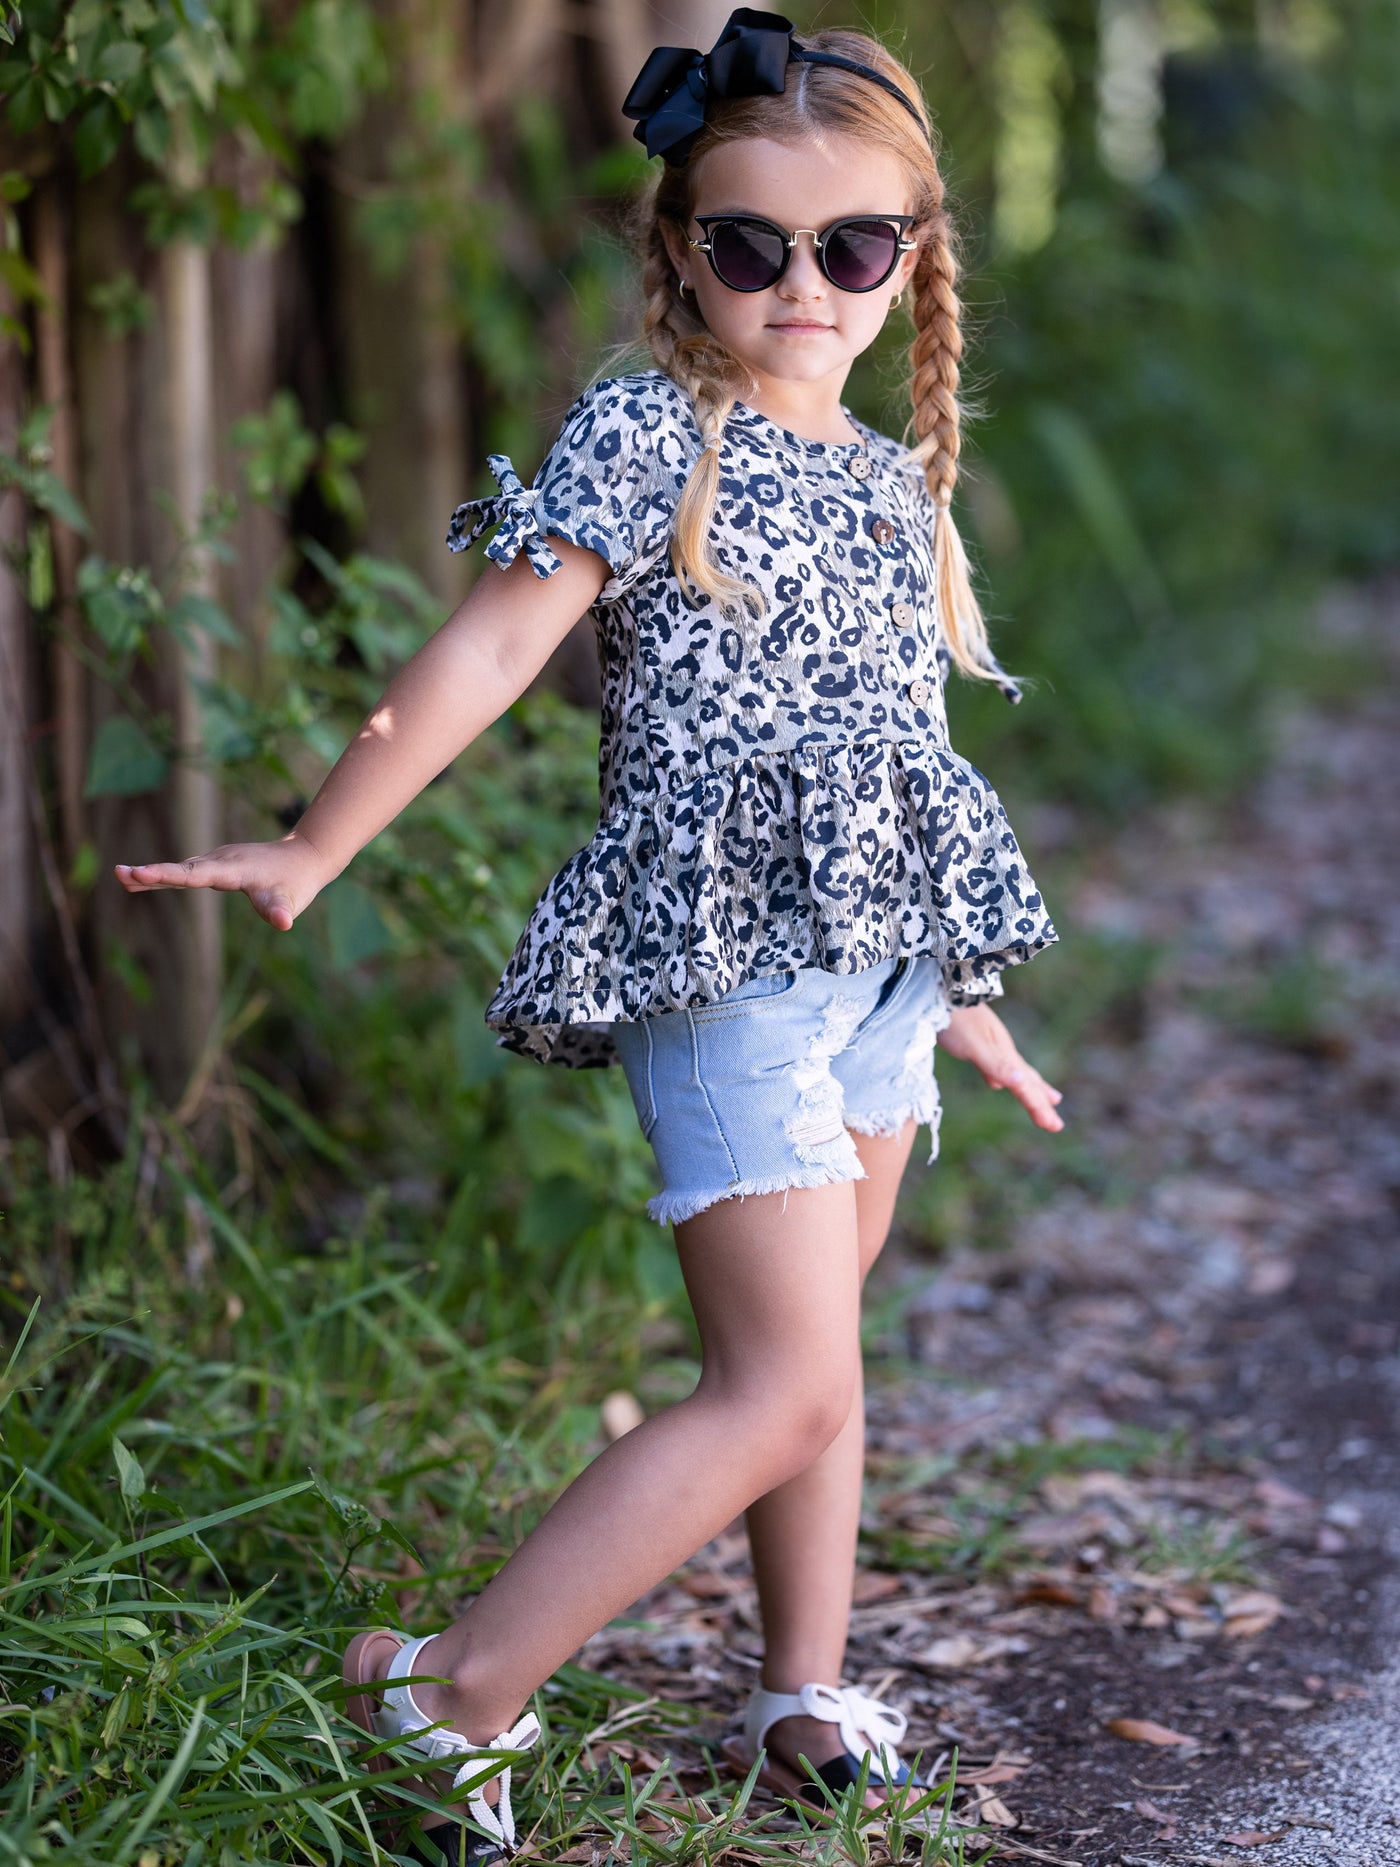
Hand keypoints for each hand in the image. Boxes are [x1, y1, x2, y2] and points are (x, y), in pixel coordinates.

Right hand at [113, 834, 334, 931]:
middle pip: (181, 869)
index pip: (194, 874)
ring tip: (120, 876)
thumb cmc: (297, 881)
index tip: (141, 872)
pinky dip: (162, 875)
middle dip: (151, 873)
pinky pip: (185, 871)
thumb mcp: (292, 900)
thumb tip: (284, 923)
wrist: (304, 856)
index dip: (167, 874)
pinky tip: (140, 881)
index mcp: (232, 869)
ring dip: (151, 874)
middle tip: (119, 873)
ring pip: (180, 869)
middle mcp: (220, 861)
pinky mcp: (217, 865)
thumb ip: (282, 910)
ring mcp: (217, 861)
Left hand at [937, 1003, 1064, 1132]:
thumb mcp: (973, 1044)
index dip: (1039, 1106)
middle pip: (1027, 1079)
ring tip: (1046, 1098)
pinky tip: (996, 1082)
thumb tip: (1022, 1083)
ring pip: (1016, 1071)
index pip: (1025, 1085)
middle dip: (1041, 1102)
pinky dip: (1004, 1077)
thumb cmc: (952, 1017)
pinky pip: (997, 1066)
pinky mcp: (975, 1039)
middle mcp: (1002, 1047)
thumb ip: (995, 1063)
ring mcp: (990, 1042)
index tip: (1055, 1127)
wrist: (936, 986)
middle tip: (1055, 1124)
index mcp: (1004, 1052)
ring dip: (1030, 1088)